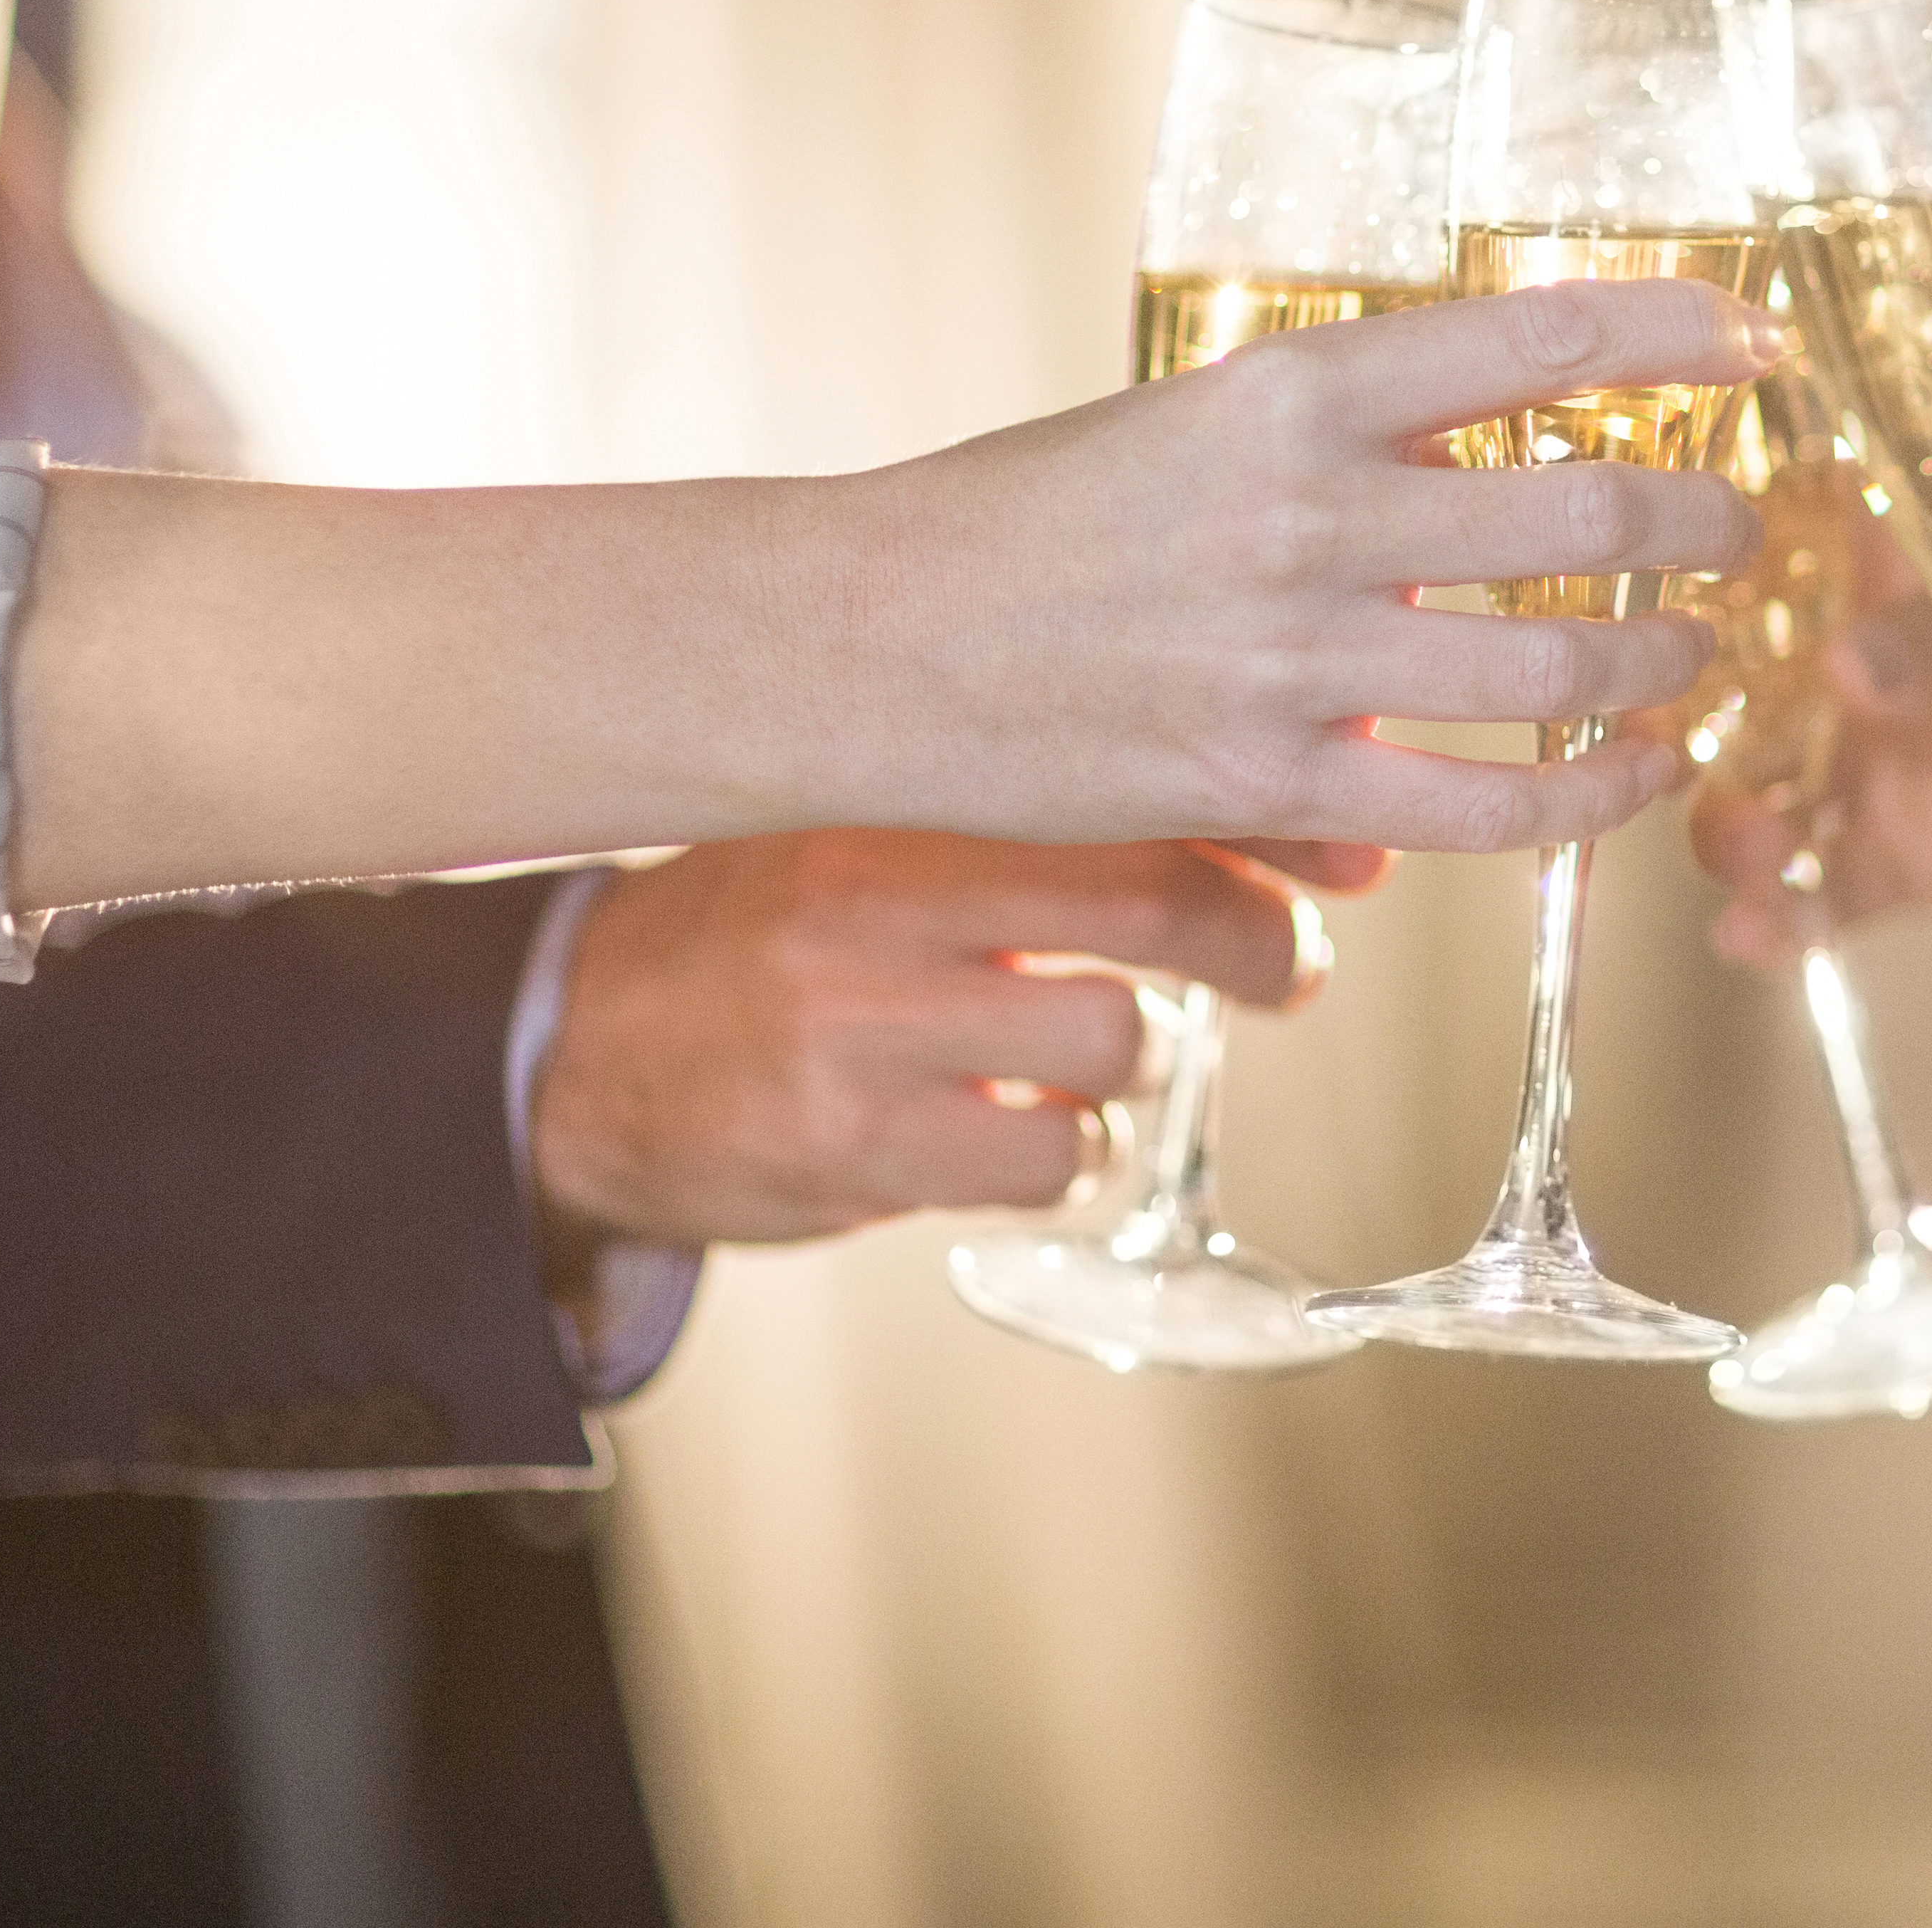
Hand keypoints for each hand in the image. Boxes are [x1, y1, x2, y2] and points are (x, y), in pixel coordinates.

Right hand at [531, 828, 1349, 1247]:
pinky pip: (1048, 1154)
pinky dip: (1072, 1153)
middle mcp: (880, 890)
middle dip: (1260, 938)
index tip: (1354, 850)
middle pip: (1154, 896)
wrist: (577, 1052)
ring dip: (1143, 1054)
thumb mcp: (885, 828)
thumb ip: (1040, 805)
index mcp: (897, 787)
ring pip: (1118, 1036)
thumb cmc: (773, 925)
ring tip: (1098, 1049)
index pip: (1136, 776)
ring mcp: (861, 1023)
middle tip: (1288, 965)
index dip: (1272, 820)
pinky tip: (1027, 1129)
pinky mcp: (849, 1145)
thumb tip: (1277, 791)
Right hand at [834, 276, 1779, 853]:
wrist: (874, 638)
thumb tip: (1481, 477)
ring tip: (1703, 650)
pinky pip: (1487, 808)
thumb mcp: (1191, 420)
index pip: (1539, 337)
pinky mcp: (1274, 784)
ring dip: (1667, 661)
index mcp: (1291, 388)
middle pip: (1587, 517)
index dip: (1677, 337)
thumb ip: (1339, 443)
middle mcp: (1312, 514)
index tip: (1750, 344)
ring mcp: (1297, 659)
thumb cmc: (1032, 518)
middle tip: (1746, 522)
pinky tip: (1643, 772)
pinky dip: (1594, 794)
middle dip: (1705, 522)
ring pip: (1560, 672)